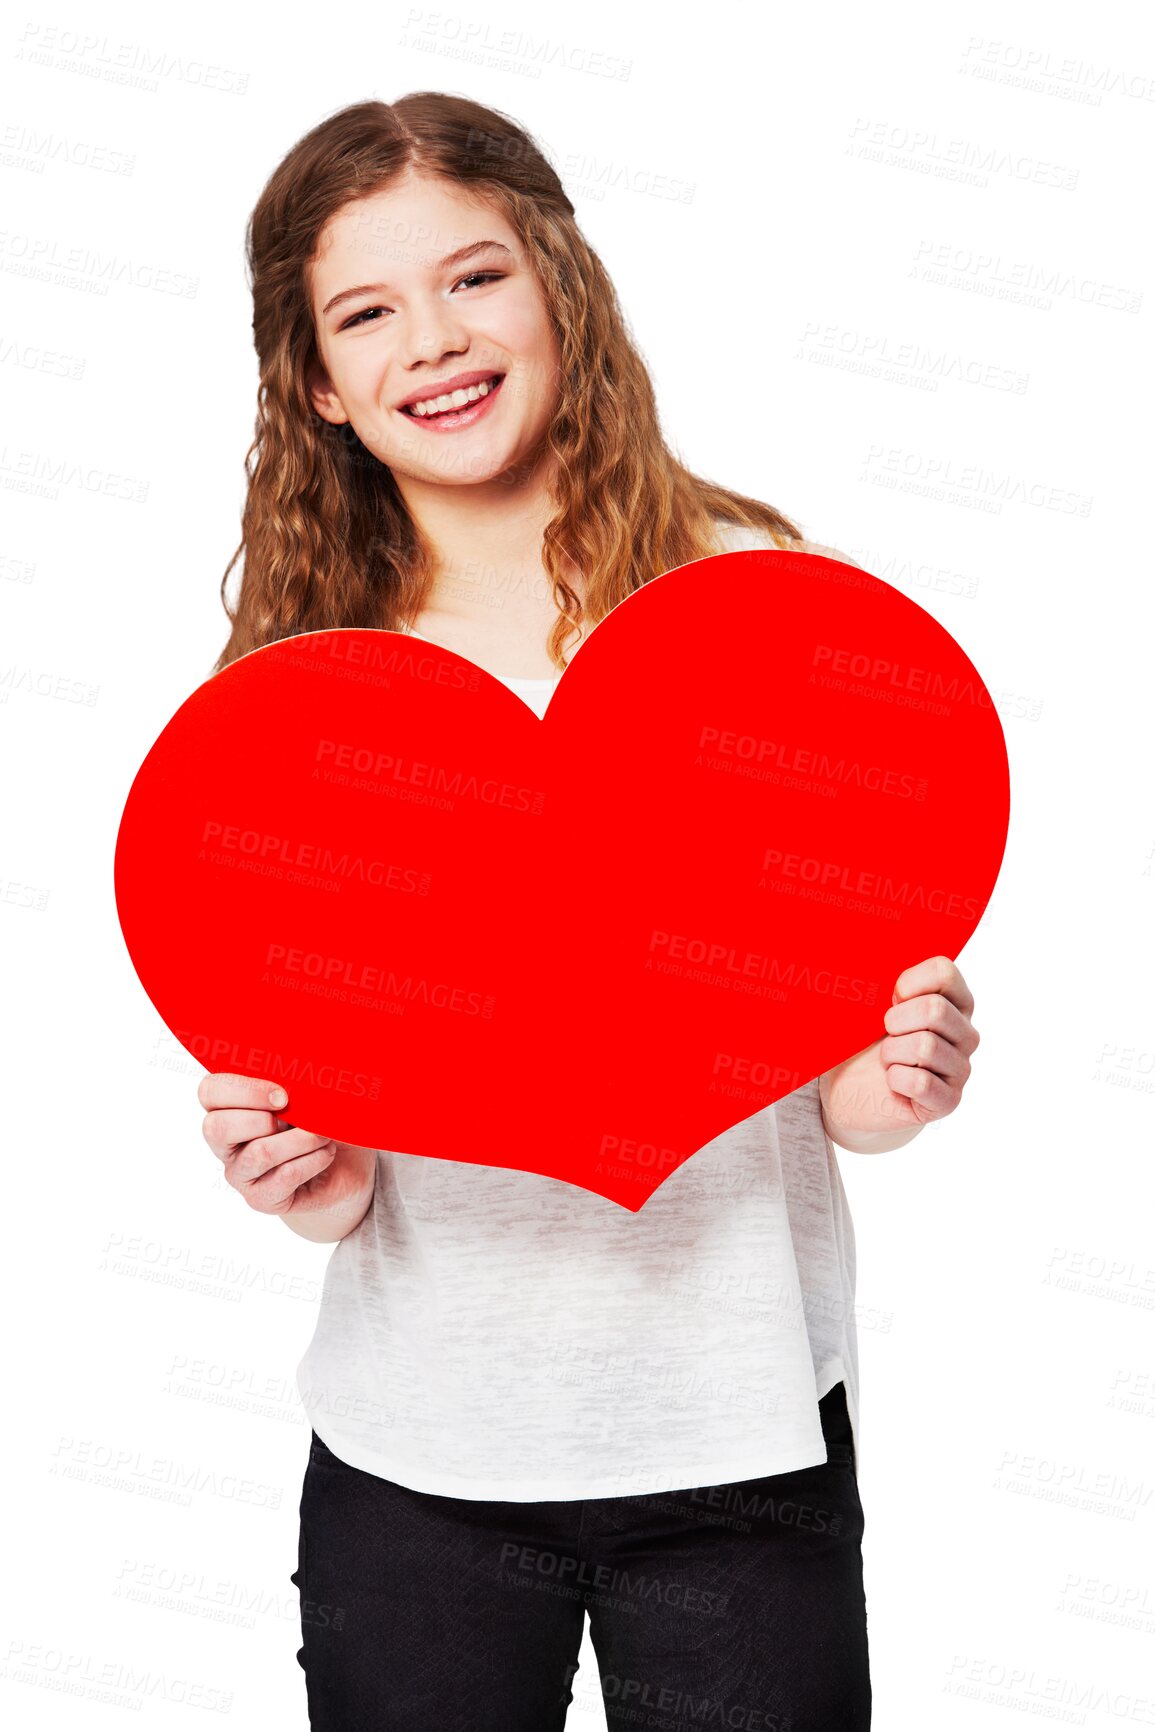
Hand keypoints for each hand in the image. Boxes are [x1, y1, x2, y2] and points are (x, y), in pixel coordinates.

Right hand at [198, 1072, 376, 1219]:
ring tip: (323, 1135)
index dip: (243, 1090)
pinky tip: (327, 1153)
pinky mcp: (262, 1198)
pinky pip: (285, 1175)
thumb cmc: (320, 1121)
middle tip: (298, 1115)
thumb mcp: (308, 1095)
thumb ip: (294, 1082)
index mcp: (228, 1108)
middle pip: (217, 1127)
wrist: (344, 1167)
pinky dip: (314, 1159)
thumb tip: (301, 1079)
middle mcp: (226, 1144)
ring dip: (301, 1139)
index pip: (209, 1092)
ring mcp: (241, 1174)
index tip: (283, 1094)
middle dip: (263, 1117)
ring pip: (260, 1152)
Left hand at [819, 955, 979, 1150]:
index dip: (907, 983)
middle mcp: (966, 1033)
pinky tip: (893, 1081)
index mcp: (954, 1000)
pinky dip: (895, 1079)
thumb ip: (878, 976)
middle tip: (886, 1034)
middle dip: (895, 1021)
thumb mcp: (869, 1002)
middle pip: (934, 1009)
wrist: (850, 1089)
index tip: (890, 999)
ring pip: (925, 1046)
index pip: (944, 971)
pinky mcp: (948, 1101)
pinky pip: (920, 1081)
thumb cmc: (863, 1039)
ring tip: (888, 1060)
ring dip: (891, 1053)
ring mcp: (961, 1069)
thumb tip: (857, 943)